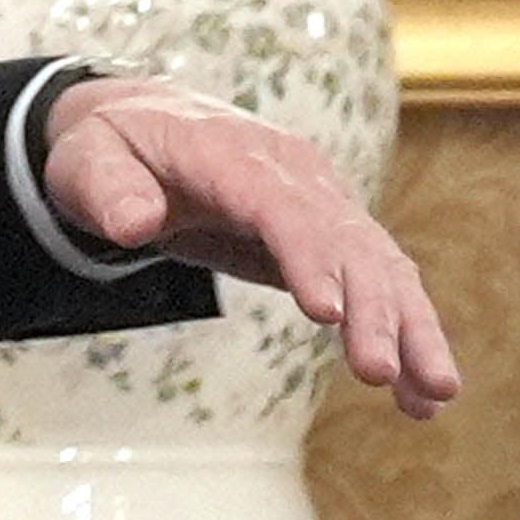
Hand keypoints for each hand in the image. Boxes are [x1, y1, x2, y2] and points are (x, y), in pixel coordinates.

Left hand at [42, 75, 459, 421]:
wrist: (144, 124)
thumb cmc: (113, 147)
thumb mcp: (87, 160)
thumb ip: (107, 190)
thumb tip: (133, 223)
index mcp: (235, 155)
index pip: (282, 209)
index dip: (310, 259)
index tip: (329, 315)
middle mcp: (294, 175)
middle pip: (346, 242)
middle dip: (372, 309)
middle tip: (381, 375)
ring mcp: (319, 202)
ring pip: (380, 266)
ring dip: (411, 328)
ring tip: (432, 395)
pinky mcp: (327, 235)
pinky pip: (374, 284)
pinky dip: (402, 332)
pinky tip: (419, 394)